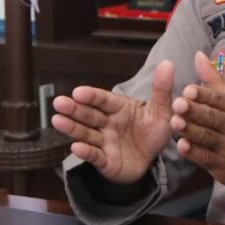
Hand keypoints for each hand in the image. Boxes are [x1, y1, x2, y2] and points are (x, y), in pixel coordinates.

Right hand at [51, 60, 175, 184]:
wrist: (152, 160)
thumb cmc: (153, 132)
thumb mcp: (162, 111)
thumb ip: (161, 90)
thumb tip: (168, 63)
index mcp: (119, 108)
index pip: (103, 100)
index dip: (91, 96)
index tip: (78, 92)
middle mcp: (107, 123)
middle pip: (89, 115)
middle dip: (73, 109)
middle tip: (58, 103)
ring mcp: (104, 142)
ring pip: (86, 133)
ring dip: (71, 128)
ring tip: (57, 121)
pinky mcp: (105, 161)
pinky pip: (95, 156)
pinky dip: (85, 152)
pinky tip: (76, 148)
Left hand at [172, 51, 224, 204]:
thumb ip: (214, 79)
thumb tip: (198, 56)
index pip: (218, 100)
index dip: (203, 95)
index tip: (188, 89)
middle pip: (212, 118)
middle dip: (195, 111)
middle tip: (177, 104)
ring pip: (208, 137)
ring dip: (191, 130)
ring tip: (175, 122)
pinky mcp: (222, 166)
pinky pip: (207, 158)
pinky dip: (194, 153)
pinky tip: (182, 146)